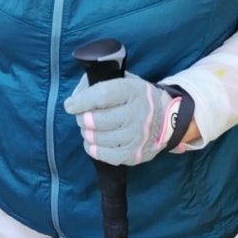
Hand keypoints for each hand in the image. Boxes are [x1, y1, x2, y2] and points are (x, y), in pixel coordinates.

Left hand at [63, 73, 191, 165]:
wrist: (167, 119)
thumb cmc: (135, 99)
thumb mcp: (123, 82)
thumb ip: (97, 84)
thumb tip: (74, 99)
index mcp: (134, 91)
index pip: (102, 95)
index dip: (81, 101)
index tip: (70, 105)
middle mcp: (138, 114)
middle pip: (96, 120)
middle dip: (82, 119)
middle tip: (83, 117)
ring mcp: (138, 136)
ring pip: (97, 138)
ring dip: (87, 133)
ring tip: (90, 128)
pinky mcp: (135, 154)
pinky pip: (104, 155)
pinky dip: (93, 148)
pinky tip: (93, 142)